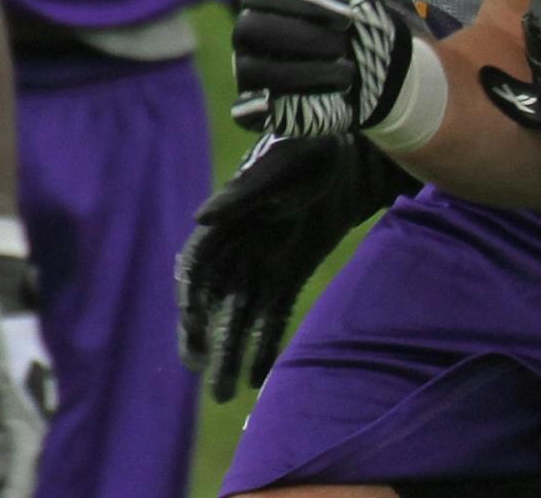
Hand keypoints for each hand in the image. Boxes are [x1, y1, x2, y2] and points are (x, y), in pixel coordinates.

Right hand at [177, 132, 420, 401]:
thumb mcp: (279, 168)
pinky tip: (256, 378)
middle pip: (214, 301)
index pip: (197, 268)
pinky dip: (265, 344)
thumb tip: (201, 218)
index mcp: (224, 222)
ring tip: (224, 394)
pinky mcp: (288, 273)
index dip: (190, 301)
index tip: (190, 330)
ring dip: (231, 352)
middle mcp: (236, 248)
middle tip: (200, 372)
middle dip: (204, 338)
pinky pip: (272, 314)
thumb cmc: (307, 147)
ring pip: (240, 316)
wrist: (350, 149)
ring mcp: (261, 263)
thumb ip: (244, 194)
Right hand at [230, 0, 432, 137]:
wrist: (376, 61)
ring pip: (255, 69)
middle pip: (251, 27)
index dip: (305, 2)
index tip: (347, 18)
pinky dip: (256, 110)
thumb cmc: (357, 17)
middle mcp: (248, 31)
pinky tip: (272, 107)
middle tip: (342, 46)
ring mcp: (249, 68)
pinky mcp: (258, 106)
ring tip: (347, 73)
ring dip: (306, 72)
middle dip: (303, 36)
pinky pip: (244, 112)